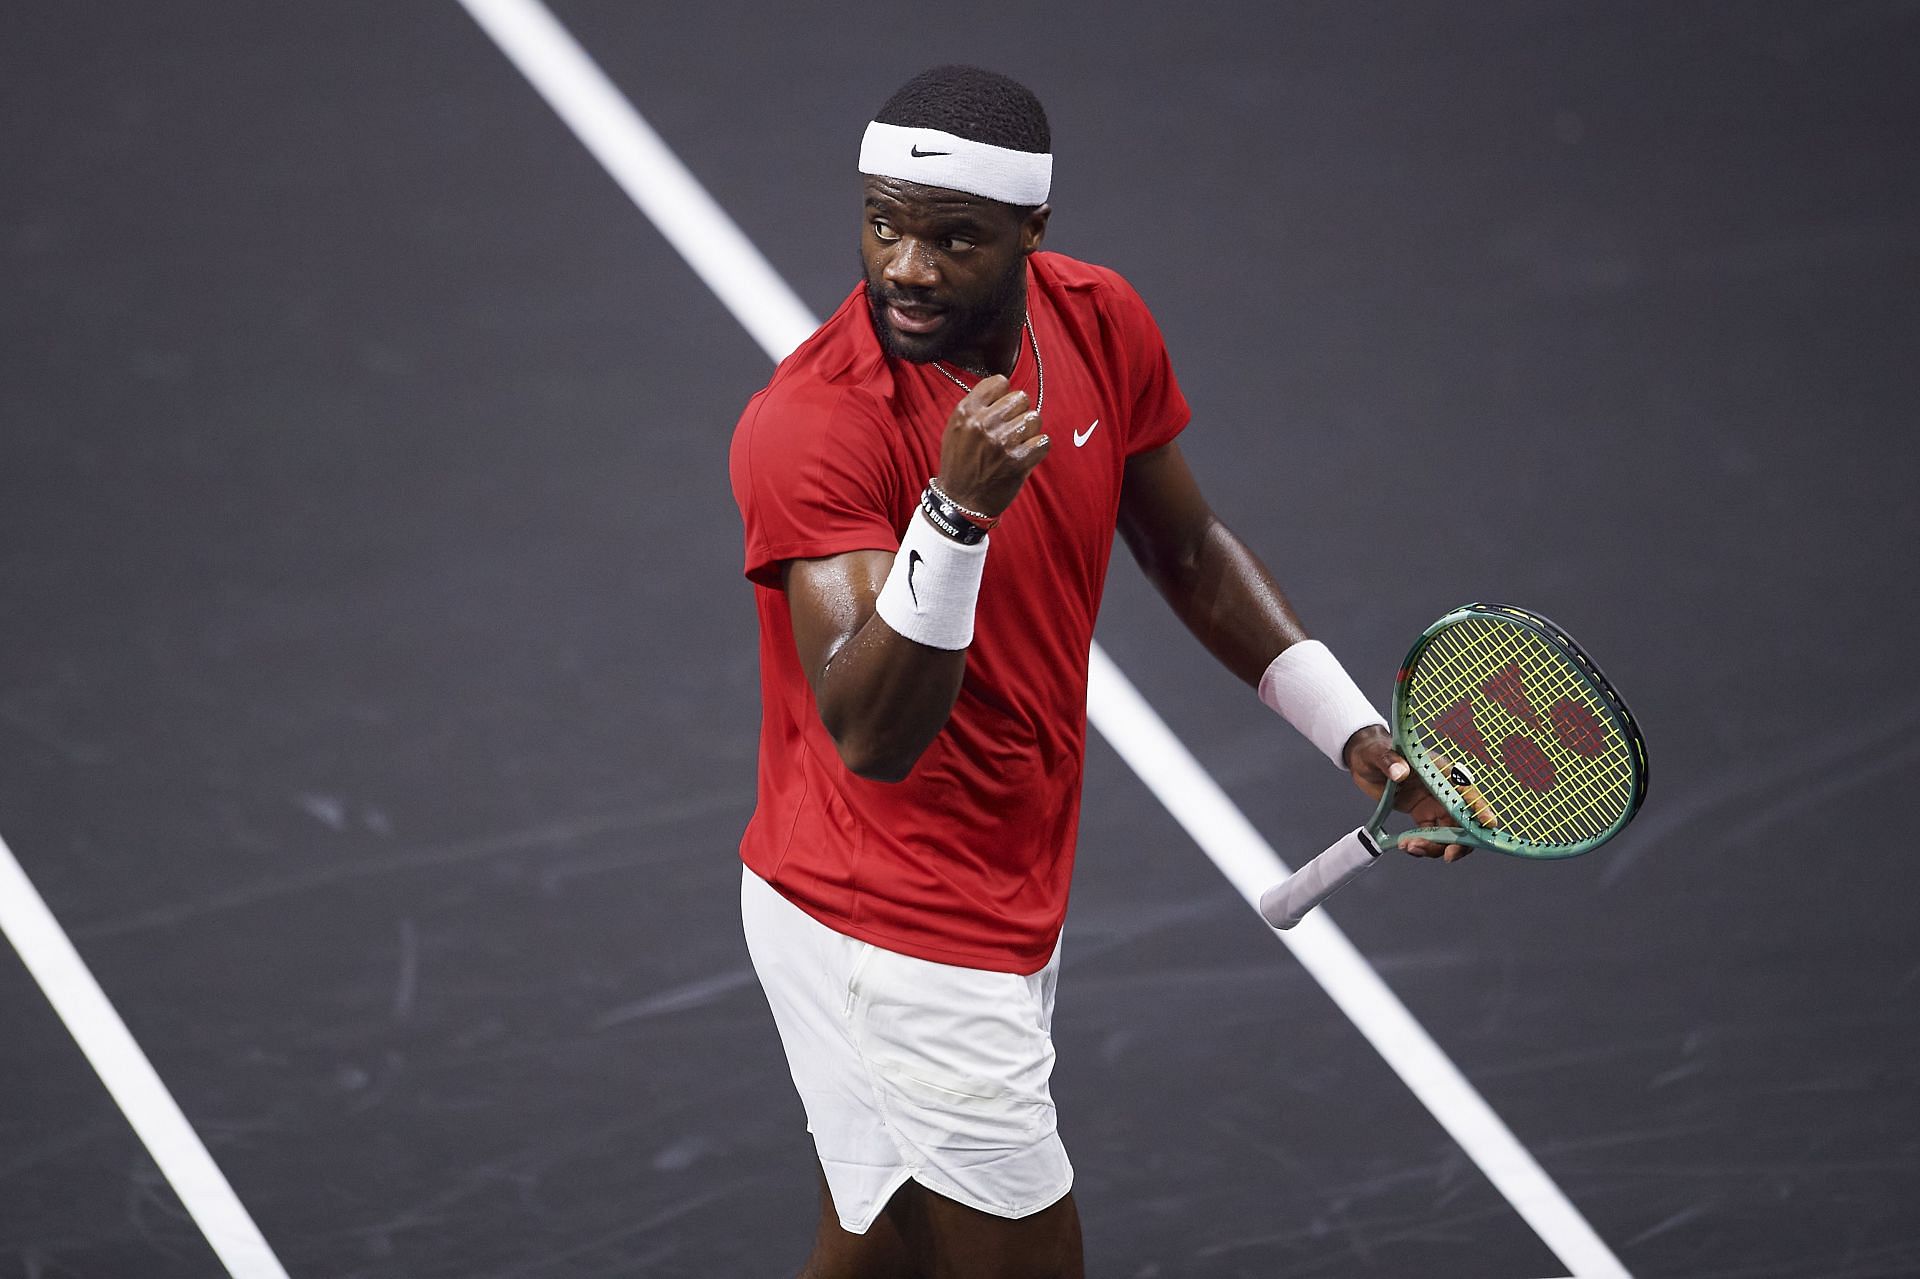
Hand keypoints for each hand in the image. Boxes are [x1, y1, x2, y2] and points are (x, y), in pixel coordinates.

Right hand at [935, 375, 1049, 517]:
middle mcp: (983, 424)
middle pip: (1021, 398)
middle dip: (1019, 412)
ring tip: (1018, 442)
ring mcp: (1001, 443)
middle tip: (1011, 428)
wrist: (960, 501)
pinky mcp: (1018, 462)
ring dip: (1030, 430)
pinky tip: (1026, 454)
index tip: (1002, 408)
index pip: (1000, 382)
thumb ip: (977, 405)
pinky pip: (1044, 441)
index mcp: (966, 412)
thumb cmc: (960, 462)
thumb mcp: (956, 427)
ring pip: (1035, 418)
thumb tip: (1005, 388)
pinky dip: (1038, 448)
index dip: (1004, 395)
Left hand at [1343, 726, 1473, 861]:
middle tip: (1446, 856)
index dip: (1479, 807)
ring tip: (1409, 847)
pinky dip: (1423, 846)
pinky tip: (1406, 846)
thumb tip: (1399, 772)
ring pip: (1449, 833)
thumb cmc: (1375, 751)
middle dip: (1460, 841)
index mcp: (1441, 771)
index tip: (1488, 824)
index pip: (1466, 790)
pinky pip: (1432, 836)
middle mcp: (1444, 790)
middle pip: (1464, 820)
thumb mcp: (1378, 754)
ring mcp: (1435, 804)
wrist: (1364, 760)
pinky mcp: (1424, 815)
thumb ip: (1390, 762)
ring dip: (1435, 847)